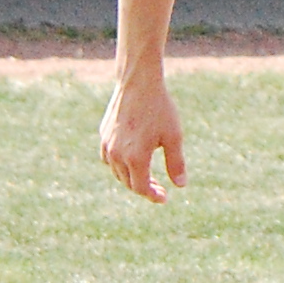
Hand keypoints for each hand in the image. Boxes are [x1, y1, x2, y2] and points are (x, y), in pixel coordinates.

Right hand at [99, 72, 186, 202]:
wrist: (138, 84)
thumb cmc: (160, 109)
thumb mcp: (173, 136)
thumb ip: (176, 163)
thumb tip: (181, 186)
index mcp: (135, 158)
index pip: (140, 188)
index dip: (152, 195)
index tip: (164, 198)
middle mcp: (117, 155)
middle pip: (128, 183)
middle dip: (144, 188)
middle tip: (160, 188)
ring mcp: (107, 146)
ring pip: (117, 172)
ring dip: (131, 178)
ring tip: (147, 176)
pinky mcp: (103, 136)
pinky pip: (108, 159)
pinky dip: (119, 165)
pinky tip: (131, 160)